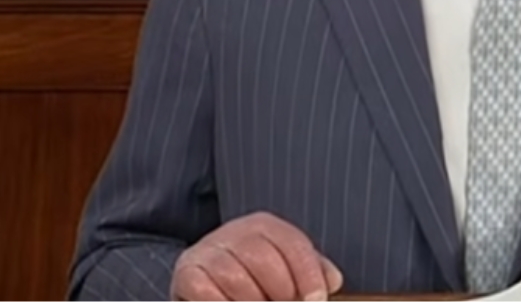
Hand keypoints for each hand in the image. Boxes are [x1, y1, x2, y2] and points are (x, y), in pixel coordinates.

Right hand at [170, 211, 342, 300]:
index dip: (308, 275)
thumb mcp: (284, 273)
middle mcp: (234, 231)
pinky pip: (207, 292)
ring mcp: (207, 250)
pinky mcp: (187, 272)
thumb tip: (333, 281)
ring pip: (235, 277)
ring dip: (252, 300)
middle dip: (280, 291)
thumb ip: (312, 273)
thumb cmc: (253, 282)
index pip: (293, 244)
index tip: (315, 299)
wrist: (205, 287)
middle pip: (264, 258)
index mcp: (264, 226)